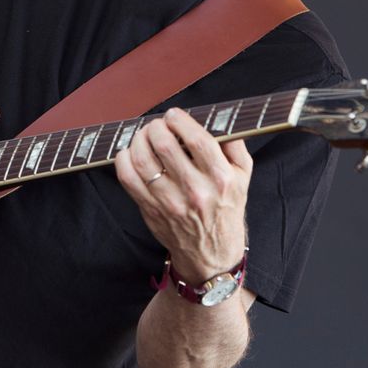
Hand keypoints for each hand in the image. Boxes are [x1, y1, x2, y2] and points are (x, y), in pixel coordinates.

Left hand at [114, 108, 251, 282]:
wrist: (210, 253)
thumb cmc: (226, 209)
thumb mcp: (243, 177)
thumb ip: (235, 145)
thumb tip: (219, 119)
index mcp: (221, 179)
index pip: (197, 140)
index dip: (180, 121)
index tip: (174, 115)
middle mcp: (196, 191)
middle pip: (164, 146)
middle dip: (156, 127)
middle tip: (157, 125)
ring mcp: (170, 202)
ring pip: (142, 160)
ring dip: (138, 140)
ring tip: (144, 136)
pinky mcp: (150, 210)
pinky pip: (127, 178)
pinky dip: (124, 159)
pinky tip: (132, 153)